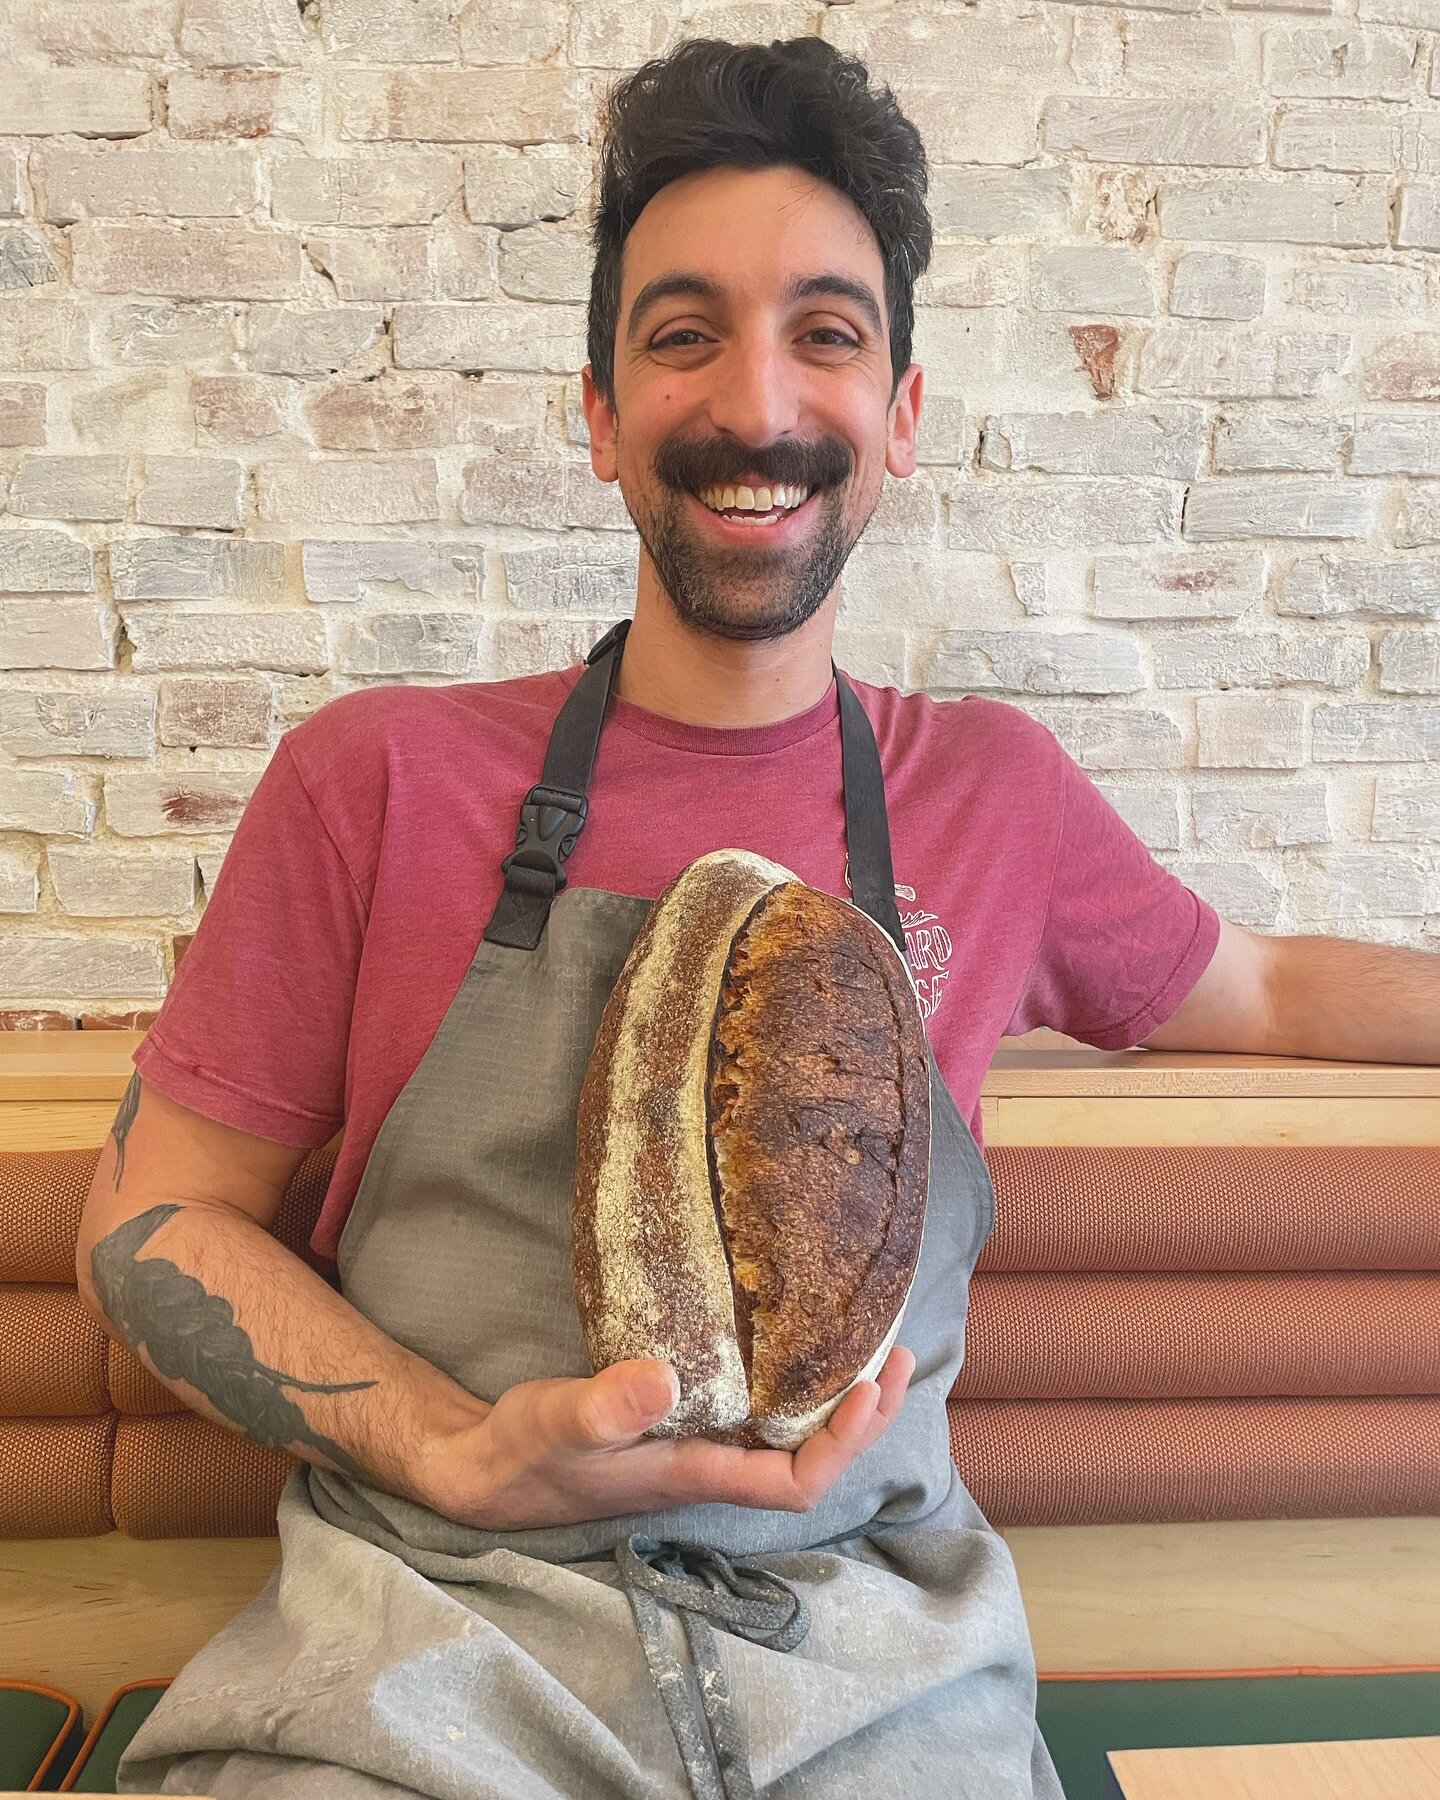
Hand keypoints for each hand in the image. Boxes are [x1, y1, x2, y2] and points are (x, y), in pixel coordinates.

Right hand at [422, 1346, 916, 1531]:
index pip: (796, 1482)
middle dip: (861, 1417)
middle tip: (896, 1356)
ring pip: (789, 1438)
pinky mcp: (680, 1426)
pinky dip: (790, 1385)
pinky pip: (757, 1414)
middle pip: (811, 1461)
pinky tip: (792, 1348)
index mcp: (697, 1474)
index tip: (868, 1386)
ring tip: (869, 1349)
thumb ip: (605, 1407)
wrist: (487, 1468)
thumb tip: (664, 1383)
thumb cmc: (526, 1452)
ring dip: (836, 1401)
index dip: (842, 1444)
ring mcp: (697, 1449)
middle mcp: (710, 1467)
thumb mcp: (559, 1421)